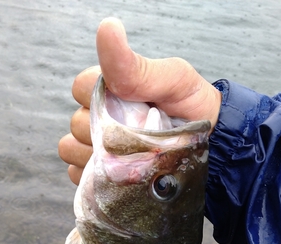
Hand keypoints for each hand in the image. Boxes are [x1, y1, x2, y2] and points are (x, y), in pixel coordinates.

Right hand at [59, 17, 221, 184]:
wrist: (210, 145)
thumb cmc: (192, 106)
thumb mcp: (172, 79)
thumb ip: (137, 67)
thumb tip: (107, 28)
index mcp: (111, 88)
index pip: (81, 88)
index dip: (100, 97)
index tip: (132, 105)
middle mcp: (98, 117)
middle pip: (76, 122)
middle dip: (105, 131)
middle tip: (138, 135)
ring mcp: (94, 146)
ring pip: (71, 148)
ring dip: (98, 156)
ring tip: (132, 157)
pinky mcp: (95, 174)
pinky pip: (76, 174)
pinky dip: (94, 177)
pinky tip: (121, 174)